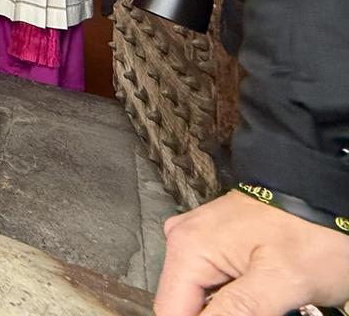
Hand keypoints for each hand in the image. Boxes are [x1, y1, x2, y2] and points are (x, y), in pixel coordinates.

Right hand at [154, 190, 348, 315]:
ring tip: (270, 304)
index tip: (246, 315)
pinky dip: (234, 299)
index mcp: (187, 248)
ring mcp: (198, 239)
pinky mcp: (214, 243)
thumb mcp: (283, 280)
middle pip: (185, 305)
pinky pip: (213, 284)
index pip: (171, 312)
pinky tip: (262, 298)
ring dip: (228, 310)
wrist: (328, 196)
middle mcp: (182, 240)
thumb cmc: (314, 233)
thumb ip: (238, 311)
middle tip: (268, 308)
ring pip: (200, 298)